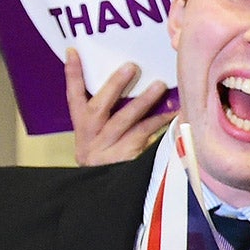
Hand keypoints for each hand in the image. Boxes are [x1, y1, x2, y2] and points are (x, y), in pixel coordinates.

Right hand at [67, 48, 171, 165]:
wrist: (104, 197)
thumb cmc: (107, 159)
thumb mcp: (98, 138)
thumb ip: (106, 115)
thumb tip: (129, 80)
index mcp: (81, 128)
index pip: (73, 97)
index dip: (73, 75)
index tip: (73, 51)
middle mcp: (90, 138)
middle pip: (99, 108)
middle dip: (114, 86)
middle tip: (131, 66)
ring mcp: (107, 152)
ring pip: (126, 123)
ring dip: (144, 103)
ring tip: (160, 85)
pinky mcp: (126, 163)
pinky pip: (146, 140)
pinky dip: (162, 126)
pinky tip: (177, 114)